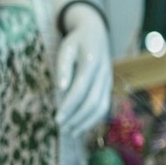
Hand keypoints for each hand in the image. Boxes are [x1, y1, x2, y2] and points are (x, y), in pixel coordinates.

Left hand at [55, 5, 111, 138]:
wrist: (96, 32)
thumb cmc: (76, 41)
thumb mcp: (65, 48)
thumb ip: (63, 67)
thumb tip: (60, 89)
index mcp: (92, 63)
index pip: (80, 90)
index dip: (68, 107)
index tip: (57, 119)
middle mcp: (103, 74)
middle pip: (92, 102)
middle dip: (77, 118)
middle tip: (61, 128)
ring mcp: (108, 80)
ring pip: (101, 107)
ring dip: (86, 121)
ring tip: (71, 131)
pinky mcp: (108, 86)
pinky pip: (104, 105)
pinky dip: (93, 118)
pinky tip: (81, 125)